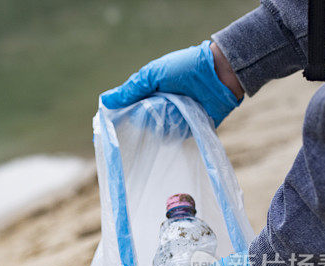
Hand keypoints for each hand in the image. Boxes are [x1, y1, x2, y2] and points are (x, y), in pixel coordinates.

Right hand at [101, 40, 242, 126]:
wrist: (220, 73)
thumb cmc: (186, 68)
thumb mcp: (153, 74)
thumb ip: (130, 89)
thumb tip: (104, 100)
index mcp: (149, 95)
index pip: (129, 111)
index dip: (120, 117)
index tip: (111, 127)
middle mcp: (159, 109)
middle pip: (140, 124)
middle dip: (143, 120)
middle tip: (150, 111)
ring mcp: (173, 120)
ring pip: (155, 132)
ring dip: (160, 125)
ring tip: (170, 112)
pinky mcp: (187, 130)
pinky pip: (173, 138)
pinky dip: (173, 132)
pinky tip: (178, 123)